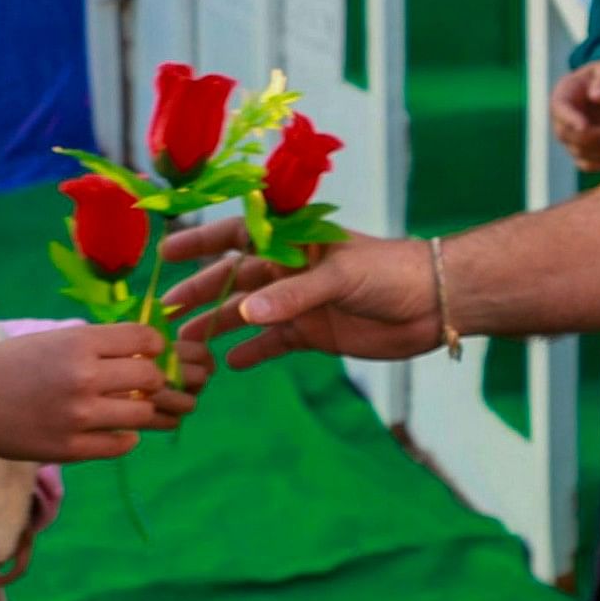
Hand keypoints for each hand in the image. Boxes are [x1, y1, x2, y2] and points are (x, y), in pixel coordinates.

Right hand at [0, 324, 190, 459]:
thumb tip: (147, 352)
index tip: (149, 352)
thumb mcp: (55, 339)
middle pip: (151, 377)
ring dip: (145, 411)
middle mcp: (84, 377)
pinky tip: (118, 431)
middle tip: (144, 383)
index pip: (145, 339)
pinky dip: (126, 438)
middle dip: (154, 379)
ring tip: (138, 409)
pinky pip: (122, 445)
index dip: (154, 346)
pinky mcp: (72, 449)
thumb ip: (98, 345)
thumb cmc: (12, 364)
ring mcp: (80, 416)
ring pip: (143, 414)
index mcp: (79, 343)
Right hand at [162, 230, 441, 370]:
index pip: (238, 235)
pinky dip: (251, 352)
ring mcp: (299, 303)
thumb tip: (243, 315)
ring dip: (216, 325)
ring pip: (246, 314)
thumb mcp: (341, 276)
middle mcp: (290, 270)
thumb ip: (293, 295)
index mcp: (295, 241)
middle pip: (233, 279)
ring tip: (186, 343)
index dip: (202, 242)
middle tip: (165, 310)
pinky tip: (228, 365)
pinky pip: (272, 343)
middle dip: (200, 292)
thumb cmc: (391, 271)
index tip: (167, 253)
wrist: (434, 303)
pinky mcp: (313, 333)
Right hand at [553, 61, 599, 172]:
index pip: (559, 109)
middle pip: (567, 135)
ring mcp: (571, 137)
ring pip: (579, 153)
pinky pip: (588, 165)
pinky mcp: (583, 151)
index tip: (585, 126)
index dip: (569, 119)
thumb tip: (597, 96)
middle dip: (596, 138)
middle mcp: (562, 118)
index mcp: (565, 94)